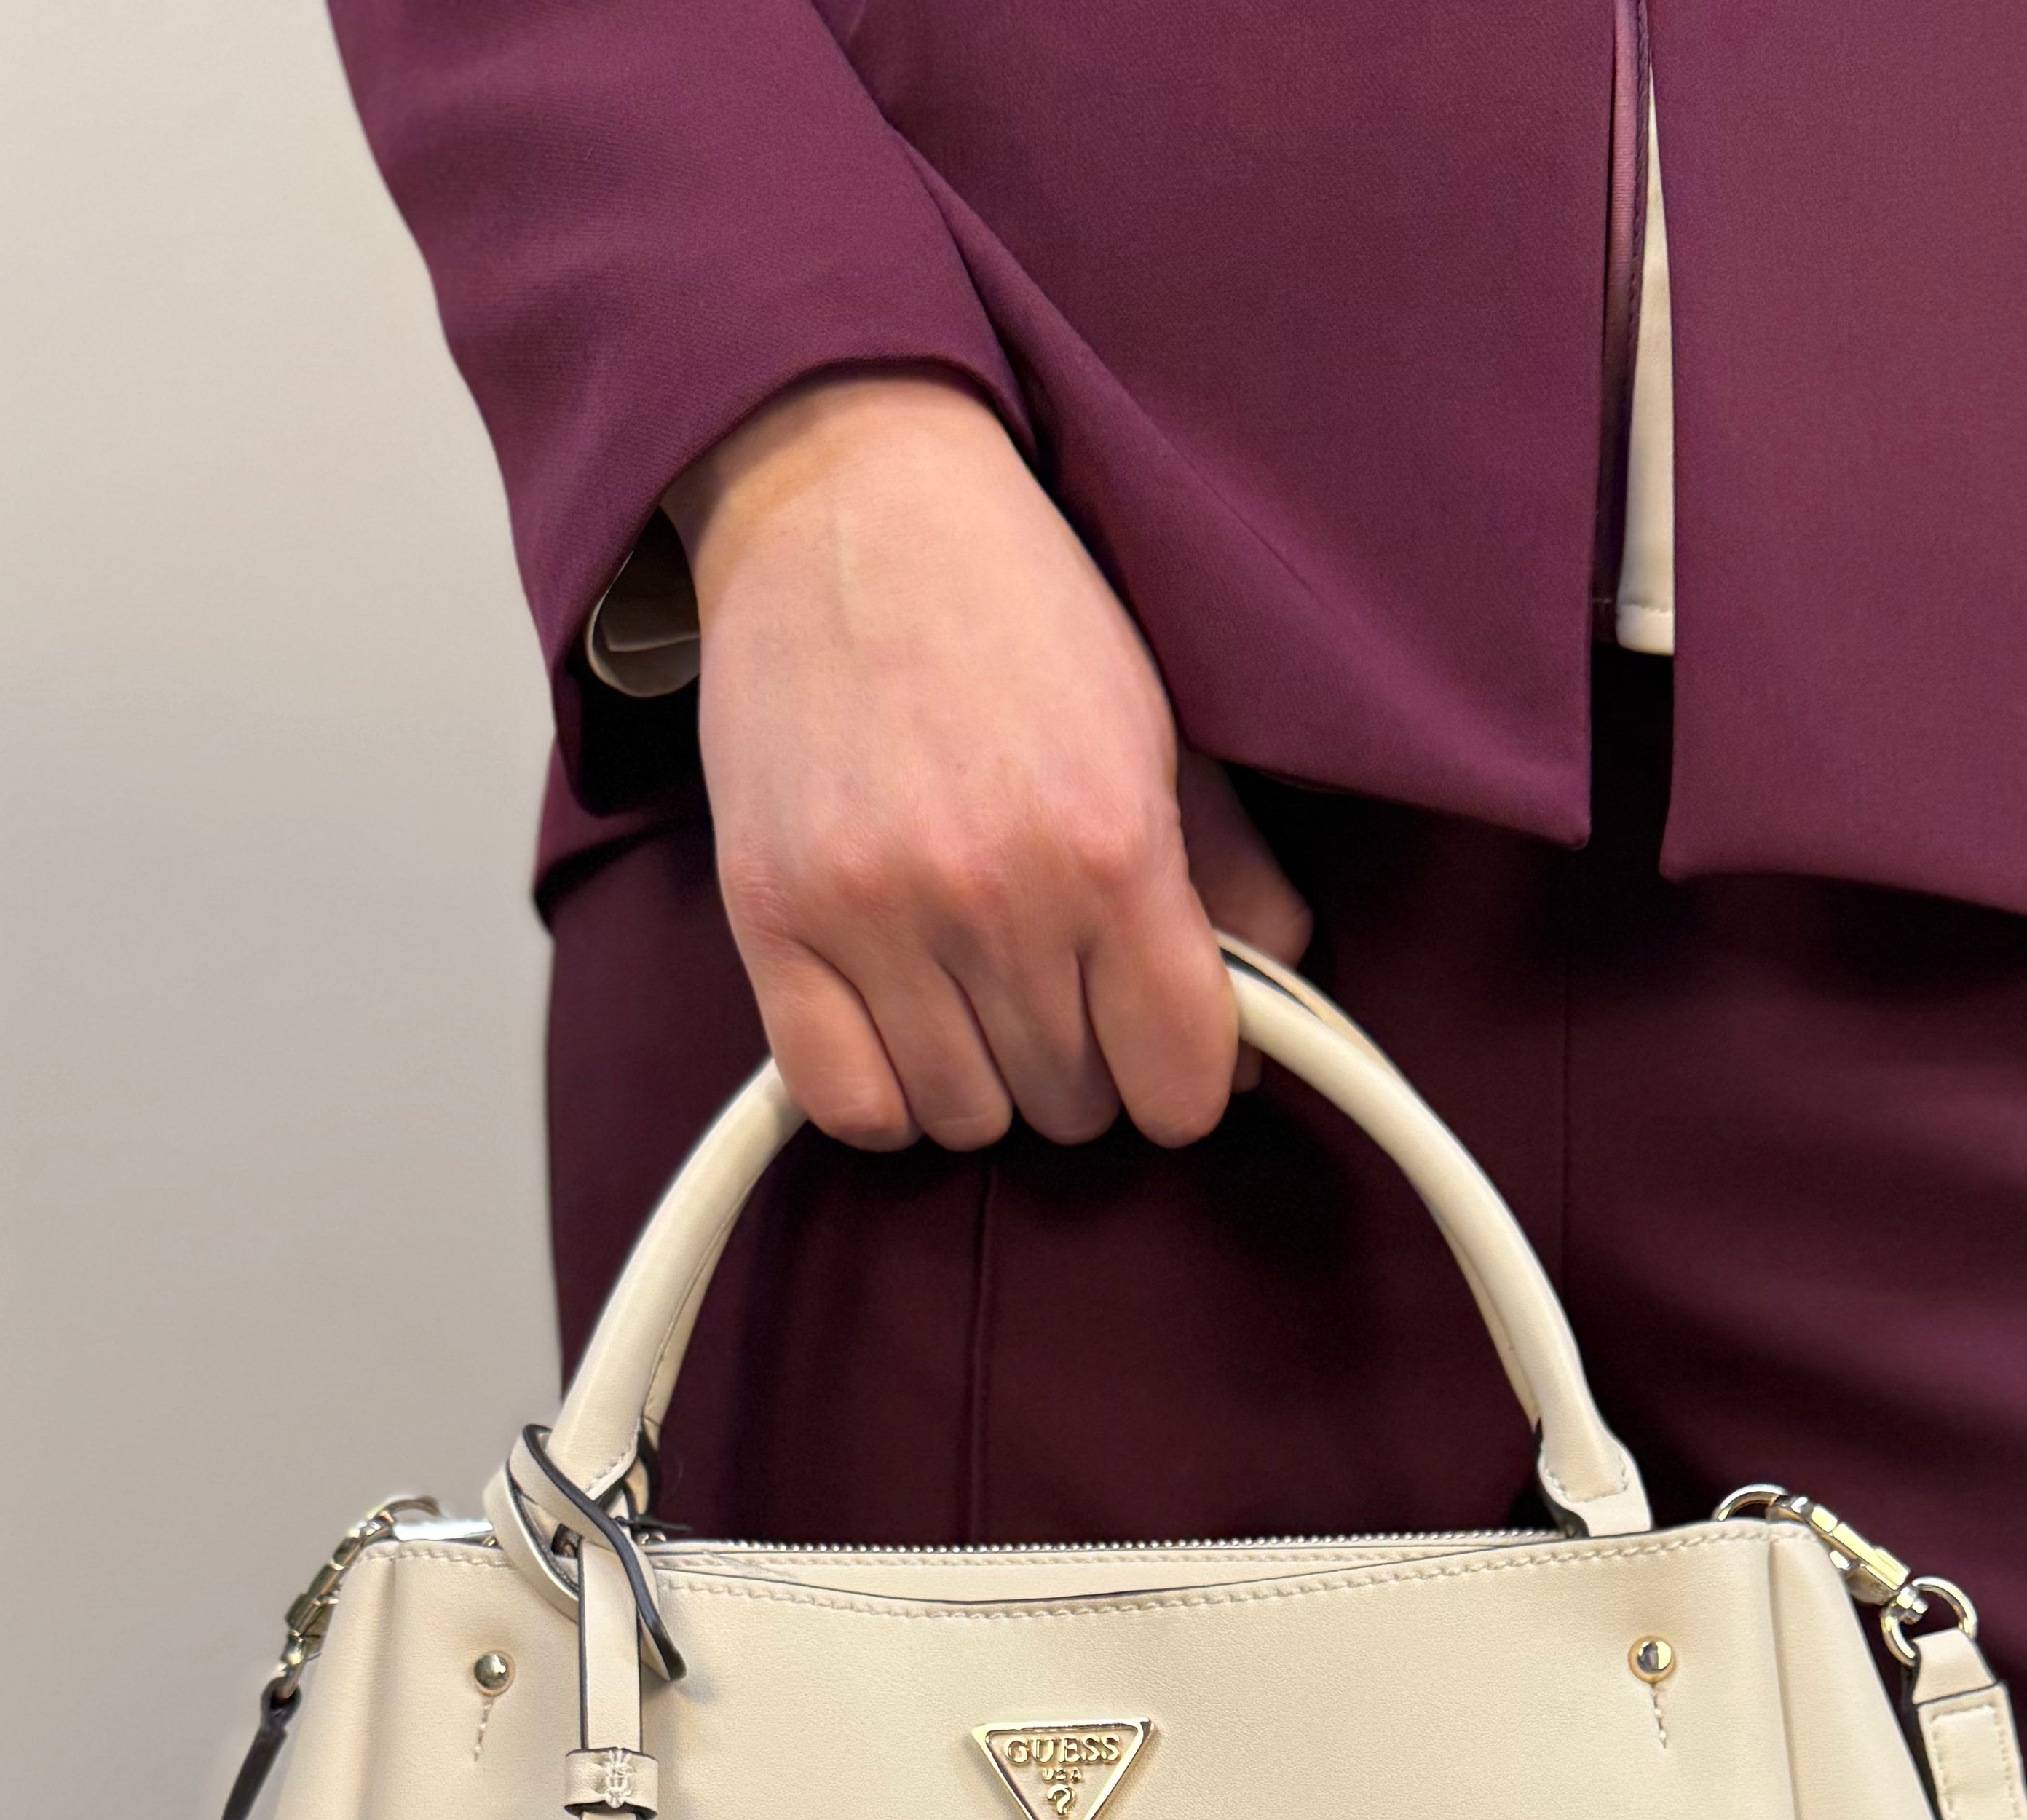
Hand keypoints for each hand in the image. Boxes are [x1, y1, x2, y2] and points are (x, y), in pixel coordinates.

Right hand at [666, 369, 1311, 1153]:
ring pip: (963, 1119)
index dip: (1182, 1078)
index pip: (1181, 1086)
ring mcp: (871, 915)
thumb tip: (1256, 1048)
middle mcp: (995, 896)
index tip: (1158, 1039)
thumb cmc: (1017, 611)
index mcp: (1113, 849)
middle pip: (1073, 1108)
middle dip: (1081, 1060)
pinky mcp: (770, 918)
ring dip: (981, 1076)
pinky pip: (844, 1104)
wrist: (846, 493)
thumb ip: (1231, 892)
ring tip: (971, 979)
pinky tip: (898, 1021)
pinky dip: (881, 1092)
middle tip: (1054, 972)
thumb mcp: (1164, 732)